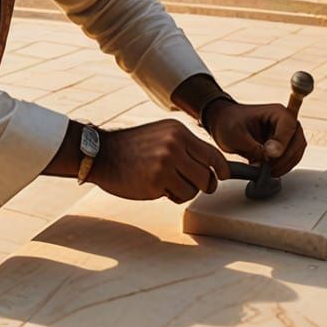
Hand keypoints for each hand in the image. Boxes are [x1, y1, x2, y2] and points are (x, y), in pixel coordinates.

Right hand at [88, 119, 229, 203]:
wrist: (101, 154)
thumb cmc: (131, 149)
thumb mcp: (160, 135)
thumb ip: (184, 146)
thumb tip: (210, 165)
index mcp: (178, 130)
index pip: (212, 153)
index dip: (222, 169)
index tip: (224, 176)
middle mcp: (175, 143)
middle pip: (208, 174)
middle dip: (204, 184)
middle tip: (194, 186)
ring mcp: (166, 161)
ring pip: (195, 188)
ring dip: (185, 191)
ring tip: (166, 183)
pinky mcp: (157, 179)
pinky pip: (180, 196)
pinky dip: (172, 196)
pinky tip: (156, 187)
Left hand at [204, 101, 305, 176]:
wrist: (224, 125)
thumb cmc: (229, 122)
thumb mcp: (237, 135)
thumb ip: (254, 147)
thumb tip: (268, 160)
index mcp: (276, 112)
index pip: (289, 127)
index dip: (282, 143)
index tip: (270, 155)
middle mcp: (285, 122)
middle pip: (298, 142)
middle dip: (284, 158)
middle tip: (268, 167)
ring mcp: (286, 135)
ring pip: (296, 153)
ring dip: (284, 165)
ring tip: (266, 170)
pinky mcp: (283, 147)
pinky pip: (290, 160)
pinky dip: (282, 167)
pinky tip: (268, 171)